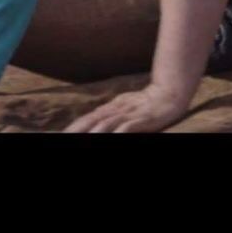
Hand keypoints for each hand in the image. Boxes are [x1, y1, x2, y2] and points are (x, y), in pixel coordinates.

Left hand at [63, 84, 191, 132]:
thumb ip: (110, 111)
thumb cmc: (146, 101)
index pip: (88, 118)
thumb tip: (94, 115)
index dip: (74, 126)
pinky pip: (127, 126)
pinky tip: (110, 137)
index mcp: (111, 107)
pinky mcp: (142, 119)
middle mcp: (117, 109)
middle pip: (92, 120)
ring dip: (93, 132)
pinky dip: (118, 132)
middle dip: (77, 129)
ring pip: (106, 124)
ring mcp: (129, 113)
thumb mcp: (125, 104)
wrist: (170, 93)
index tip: (62, 133)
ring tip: (80, 139)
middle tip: (64, 136)